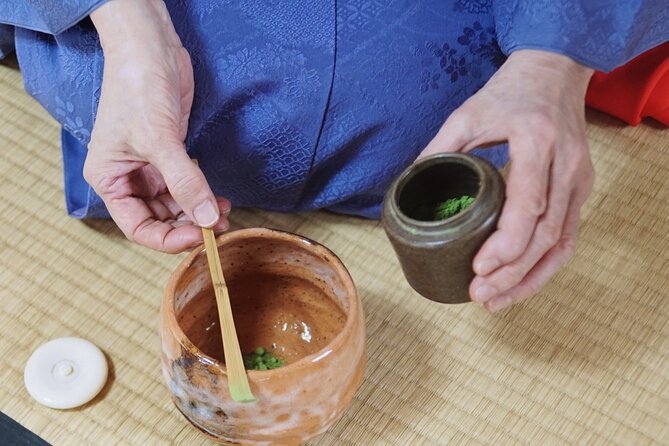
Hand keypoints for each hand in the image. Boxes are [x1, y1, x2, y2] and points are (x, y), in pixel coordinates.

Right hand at [86, 0, 228, 252]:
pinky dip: (202, 195)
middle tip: (219, 227)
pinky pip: (186, 186)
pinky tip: (219, 199)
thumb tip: (208, 218)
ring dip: (198, 213)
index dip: (167, 238)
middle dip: (188, 226)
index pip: (137, 227)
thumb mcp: (160, 140)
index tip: (198, 238)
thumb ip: (185, 182)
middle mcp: (127, 178)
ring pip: (175, 205)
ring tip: (224, 214)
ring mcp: (150, 167)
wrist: (150, 50)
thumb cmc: (137, 89)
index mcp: (109, 180)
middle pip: (158, 219)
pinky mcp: (170, 155)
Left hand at [420, 50, 594, 310]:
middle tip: (479, 294)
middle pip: (547, 233)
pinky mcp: (581, 189)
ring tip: (496, 302)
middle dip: (513, 272)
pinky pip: (568, 237)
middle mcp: (565, 165)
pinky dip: (544, 267)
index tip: (479, 267)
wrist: (554, 71)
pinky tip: (520, 285)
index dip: (506, 242)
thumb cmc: (508, 92)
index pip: (528, 204)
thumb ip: (438, 150)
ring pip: (562, 243)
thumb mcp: (466, 115)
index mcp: (537, 141)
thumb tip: (407, 187)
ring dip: (531, 279)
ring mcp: (579, 179)